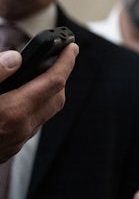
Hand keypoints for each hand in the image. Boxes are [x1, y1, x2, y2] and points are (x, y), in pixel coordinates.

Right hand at [0, 43, 77, 161]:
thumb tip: (16, 59)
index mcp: (13, 112)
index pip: (53, 82)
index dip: (66, 62)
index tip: (72, 47)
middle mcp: (20, 130)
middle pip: (56, 98)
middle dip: (60, 77)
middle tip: (56, 58)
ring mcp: (14, 143)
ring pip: (44, 114)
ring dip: (47, 93)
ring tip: (38, 75)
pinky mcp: (7, 150)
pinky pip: (31, 125)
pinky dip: (33, 107)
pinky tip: (18, 98)